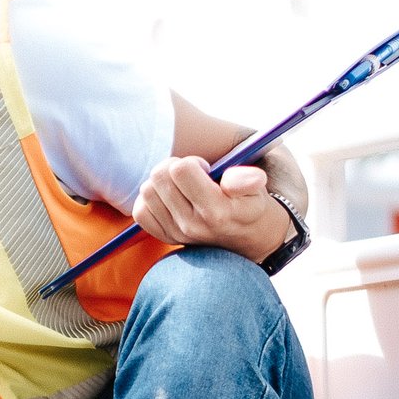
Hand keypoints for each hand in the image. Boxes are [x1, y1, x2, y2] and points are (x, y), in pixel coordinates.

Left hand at [131, 158, 290, 264]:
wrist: (247, 237)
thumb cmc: (249, 204)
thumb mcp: (257, 190)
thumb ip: (248, 180)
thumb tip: (229, 180)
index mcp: (215, 211)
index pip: (180, 170)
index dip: (191, 161)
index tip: (204, 169)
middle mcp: (191, 225)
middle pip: (159, 177)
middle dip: (173, 167)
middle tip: (191, 175)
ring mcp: (176, 233)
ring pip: (147, 191)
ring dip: (161, 182)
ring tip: (181, 186)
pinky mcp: (165, 237)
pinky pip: (141, 212)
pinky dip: (150, 200)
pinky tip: (169, 197)